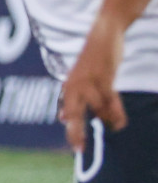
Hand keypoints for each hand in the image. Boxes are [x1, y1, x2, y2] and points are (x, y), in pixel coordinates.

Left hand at [60, 21, 127, 151]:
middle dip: (76, 131)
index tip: (77, 148)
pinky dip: (116, 112)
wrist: (103, 34)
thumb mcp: (79, 80)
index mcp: (69, 87)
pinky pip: (110, 99)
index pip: (68, 113)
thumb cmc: (92, 61)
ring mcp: (89, 81)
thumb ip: (73, 99)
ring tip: (116, 126)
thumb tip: (62, 118)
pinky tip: (120, 124)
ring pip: (98, 108)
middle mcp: (75, 86)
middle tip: (79, 149)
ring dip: (107, 118)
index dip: (72, 131)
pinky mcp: (104, 76)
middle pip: (74, 113)